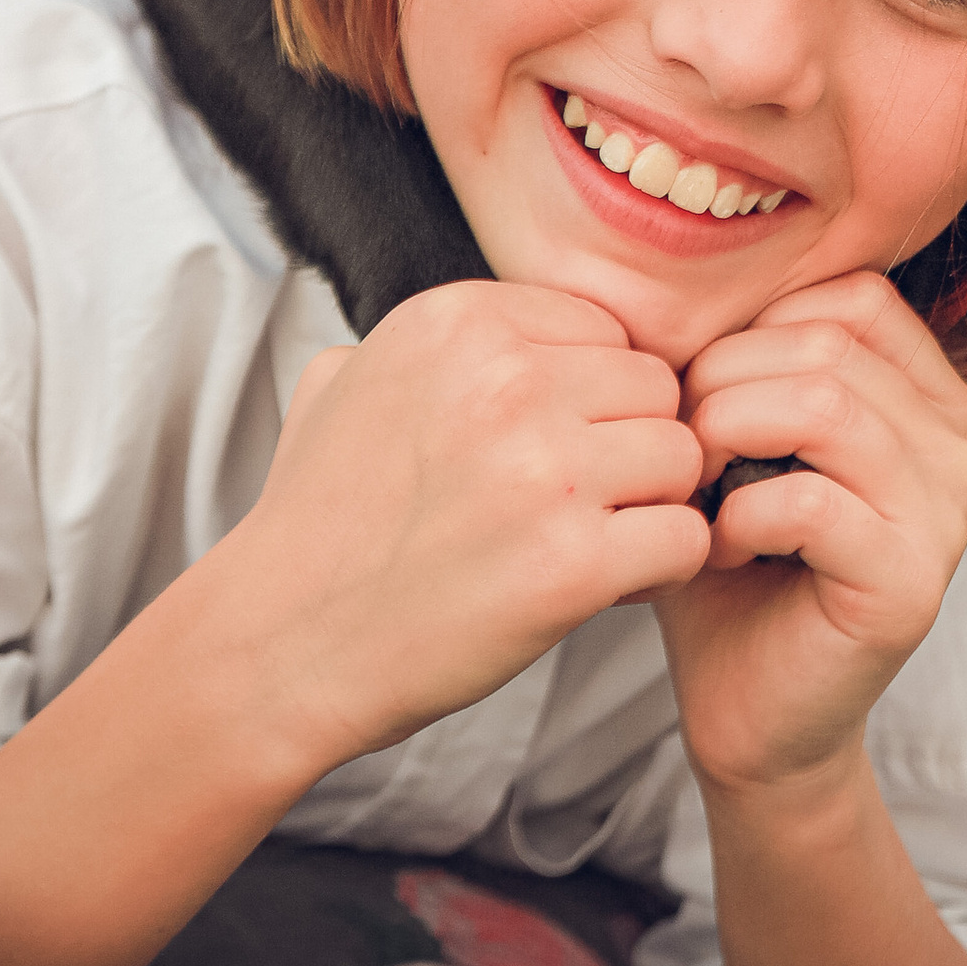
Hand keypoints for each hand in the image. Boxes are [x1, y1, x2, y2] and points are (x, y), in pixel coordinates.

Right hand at [203, 279, 706, 784]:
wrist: (280, 643)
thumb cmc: (318, 523)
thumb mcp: (344, 381)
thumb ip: (426, 342)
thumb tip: (495, 329)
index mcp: (459, 322)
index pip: (606, 331)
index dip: (591, 397)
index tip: (551, 447)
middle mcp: (507, 380)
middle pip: (655, 388)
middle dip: (629, 448)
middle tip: (580, 505)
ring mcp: (545, 472)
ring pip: (682, 456)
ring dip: (650, 506)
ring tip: (592, 544)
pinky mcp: (572, 564)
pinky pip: (686, 538)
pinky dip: (662, 568)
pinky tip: (608, 586)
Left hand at [653, 271, 966, 800]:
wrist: (749, 710)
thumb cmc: (734, 559)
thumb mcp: (744, 432)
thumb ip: (751, 353)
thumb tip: (697, 278)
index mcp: (935, 399)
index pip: (853, 296)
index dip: (753, 328)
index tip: (702, 395)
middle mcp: (963, 448)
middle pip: (828, 345)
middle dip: (723, 384)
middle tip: (683, 452)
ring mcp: (950, 517)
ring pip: (826, 405)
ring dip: (726, 438)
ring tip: (697, 491)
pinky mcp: (913, 584)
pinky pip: (810, 500)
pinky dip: (735, 515)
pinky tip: (716, 547)